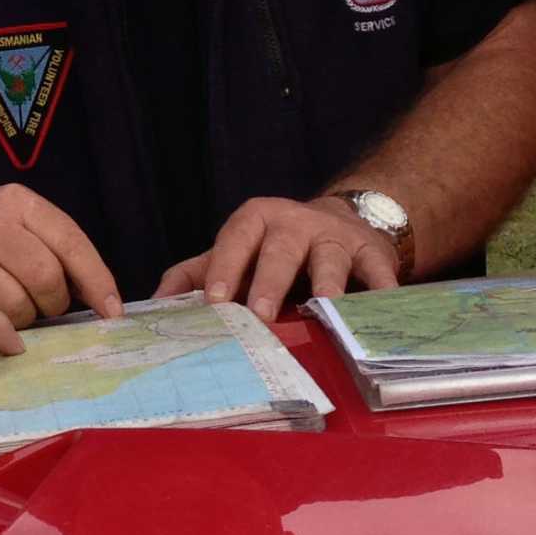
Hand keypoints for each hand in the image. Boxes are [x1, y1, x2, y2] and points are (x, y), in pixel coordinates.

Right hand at [0, 184, 123, 325]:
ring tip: (14, 302)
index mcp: (17, 202)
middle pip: (47, 276)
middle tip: (46, 303)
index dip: (97, 280)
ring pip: (20, 303)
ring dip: (27, 316)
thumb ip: (56, 247)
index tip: (111, 310)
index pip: (70, 241)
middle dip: (55, 300)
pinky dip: (3, 326)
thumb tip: (102, 298)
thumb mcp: (18, 221)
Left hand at [155, 195, 397, 319]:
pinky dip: (381, 289)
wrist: (338, 223)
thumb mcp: (233, 252)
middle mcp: (295, 223)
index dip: (224, 268)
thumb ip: (194, 275)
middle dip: (269, 281)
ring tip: (325, 309)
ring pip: (330, 259)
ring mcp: (335, 237)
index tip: (213, 302)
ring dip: (328, 284)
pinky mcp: (371, 252)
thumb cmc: (273, 248)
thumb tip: (154, 306)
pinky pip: (378, 271)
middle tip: (259, 314)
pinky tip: (381, 308)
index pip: (235, 239)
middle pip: (280, 250)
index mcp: (255, 220)